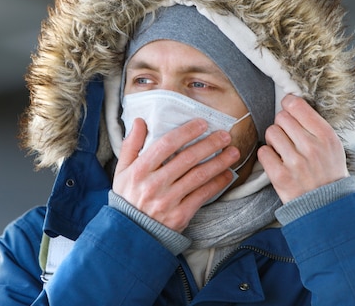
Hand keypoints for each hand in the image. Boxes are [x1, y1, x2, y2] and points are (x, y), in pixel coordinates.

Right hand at [112, 118, 238, 232]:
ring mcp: (168, 200)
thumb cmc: (127, 197)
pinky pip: (202, 195)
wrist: (132, 233)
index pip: (166, 144)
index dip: (186, 132)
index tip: (201, 124)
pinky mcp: (180, 215)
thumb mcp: (122, 170)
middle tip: (225, 136)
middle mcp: (154, 184)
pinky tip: (227, 174)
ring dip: (219, 163)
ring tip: (233, 153)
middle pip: (187, 159)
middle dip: (209, 144)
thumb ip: (130, 145)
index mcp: (139, 170)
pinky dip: (217, 184)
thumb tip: (139, 121)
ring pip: (199, 176)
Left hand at [258, 94, 347, 203]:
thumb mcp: (332, 145)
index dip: (289, 104)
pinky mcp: (280, 176)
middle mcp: (311, 147)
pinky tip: (277, 162)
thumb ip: (314, 125)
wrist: (328, 206)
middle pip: (281, 117)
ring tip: (283, 150)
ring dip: (273, 140)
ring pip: (271, 132)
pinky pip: (263, 152)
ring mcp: (295, 162)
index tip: (288, 109)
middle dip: (282, 125)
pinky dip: (267, 156)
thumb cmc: (328, 172)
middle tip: (288, 137)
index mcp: (326, 136)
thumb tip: (291, 103)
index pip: (297, 105)